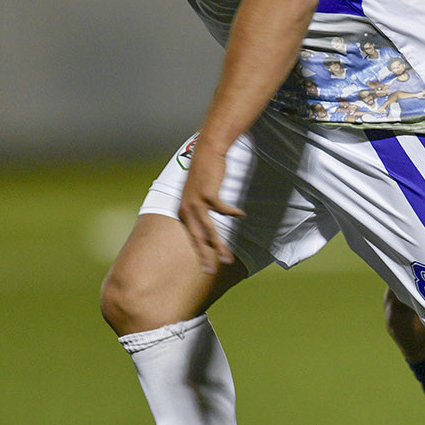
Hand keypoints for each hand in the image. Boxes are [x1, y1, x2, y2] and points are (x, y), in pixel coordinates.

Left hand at [177, 146, 244, 273]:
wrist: (206, 152)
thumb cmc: (204, 173)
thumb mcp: (197, 194)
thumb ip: (200, 208)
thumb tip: (207, 222)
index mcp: (183, 212)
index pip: (192, 238)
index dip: (200, 253)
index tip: (208, 268)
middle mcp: (187, 210)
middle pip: (198, 238)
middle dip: (206, 256)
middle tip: (212, 271)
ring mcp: (196, 203)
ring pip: (209, 230)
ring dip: (219, 245)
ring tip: (228, 258)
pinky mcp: (207, 194)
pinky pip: (222, 209)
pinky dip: (232, 213)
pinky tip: (241, 215)